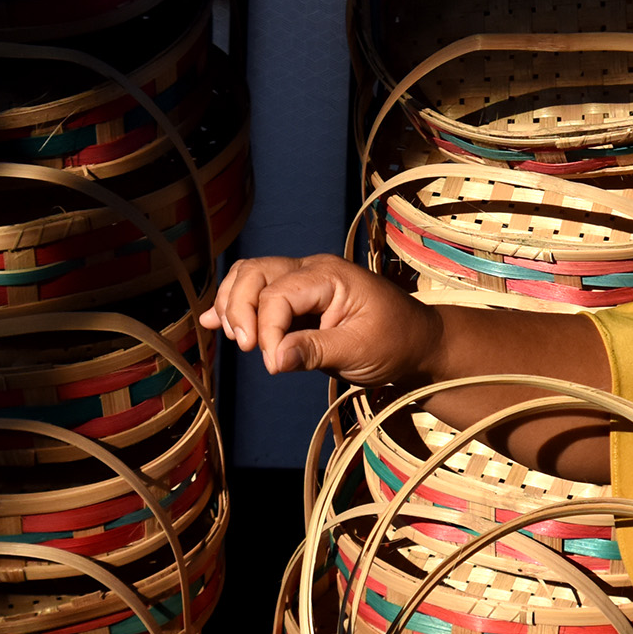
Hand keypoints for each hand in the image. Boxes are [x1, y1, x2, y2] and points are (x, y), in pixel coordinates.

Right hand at [199, 253, 441, 380]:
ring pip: (250, 276)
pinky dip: (235, 304)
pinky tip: (214, 322)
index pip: (278, 295)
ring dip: (234, 304)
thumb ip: (313, 351)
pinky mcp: (297, 298)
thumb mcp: (358, 350)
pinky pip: (257, 289)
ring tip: (238, 338)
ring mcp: (302, 280)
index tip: (272, 363)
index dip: (266, 330)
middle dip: (240, 309)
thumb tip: (272, 359)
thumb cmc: (395, 342)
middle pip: (254, 274)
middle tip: (248, 347)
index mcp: (328, 276)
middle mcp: (310, 270)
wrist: (417, 341)